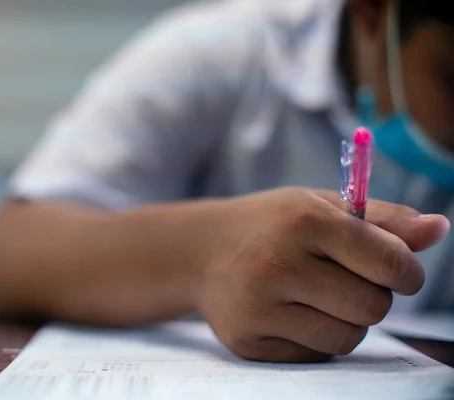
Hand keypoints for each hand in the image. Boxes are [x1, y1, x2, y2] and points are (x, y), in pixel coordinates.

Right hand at [193, 187, 449, 361]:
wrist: (201, 251)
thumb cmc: (271, 224)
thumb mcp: (320, 206)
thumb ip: (383, 219)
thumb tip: (440, 229)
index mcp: (302, 220)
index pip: (388, 261)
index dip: (407, 271)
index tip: (400, 272)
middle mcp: (276, 263)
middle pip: (372, 308)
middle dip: (374, 297)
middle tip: (349, 281)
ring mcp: (257, 307)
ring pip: (347, 339)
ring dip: (347, 321)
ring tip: (319, 297)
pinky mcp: (246, 341)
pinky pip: (313, 355)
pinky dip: (315, 338)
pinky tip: (290, 313)